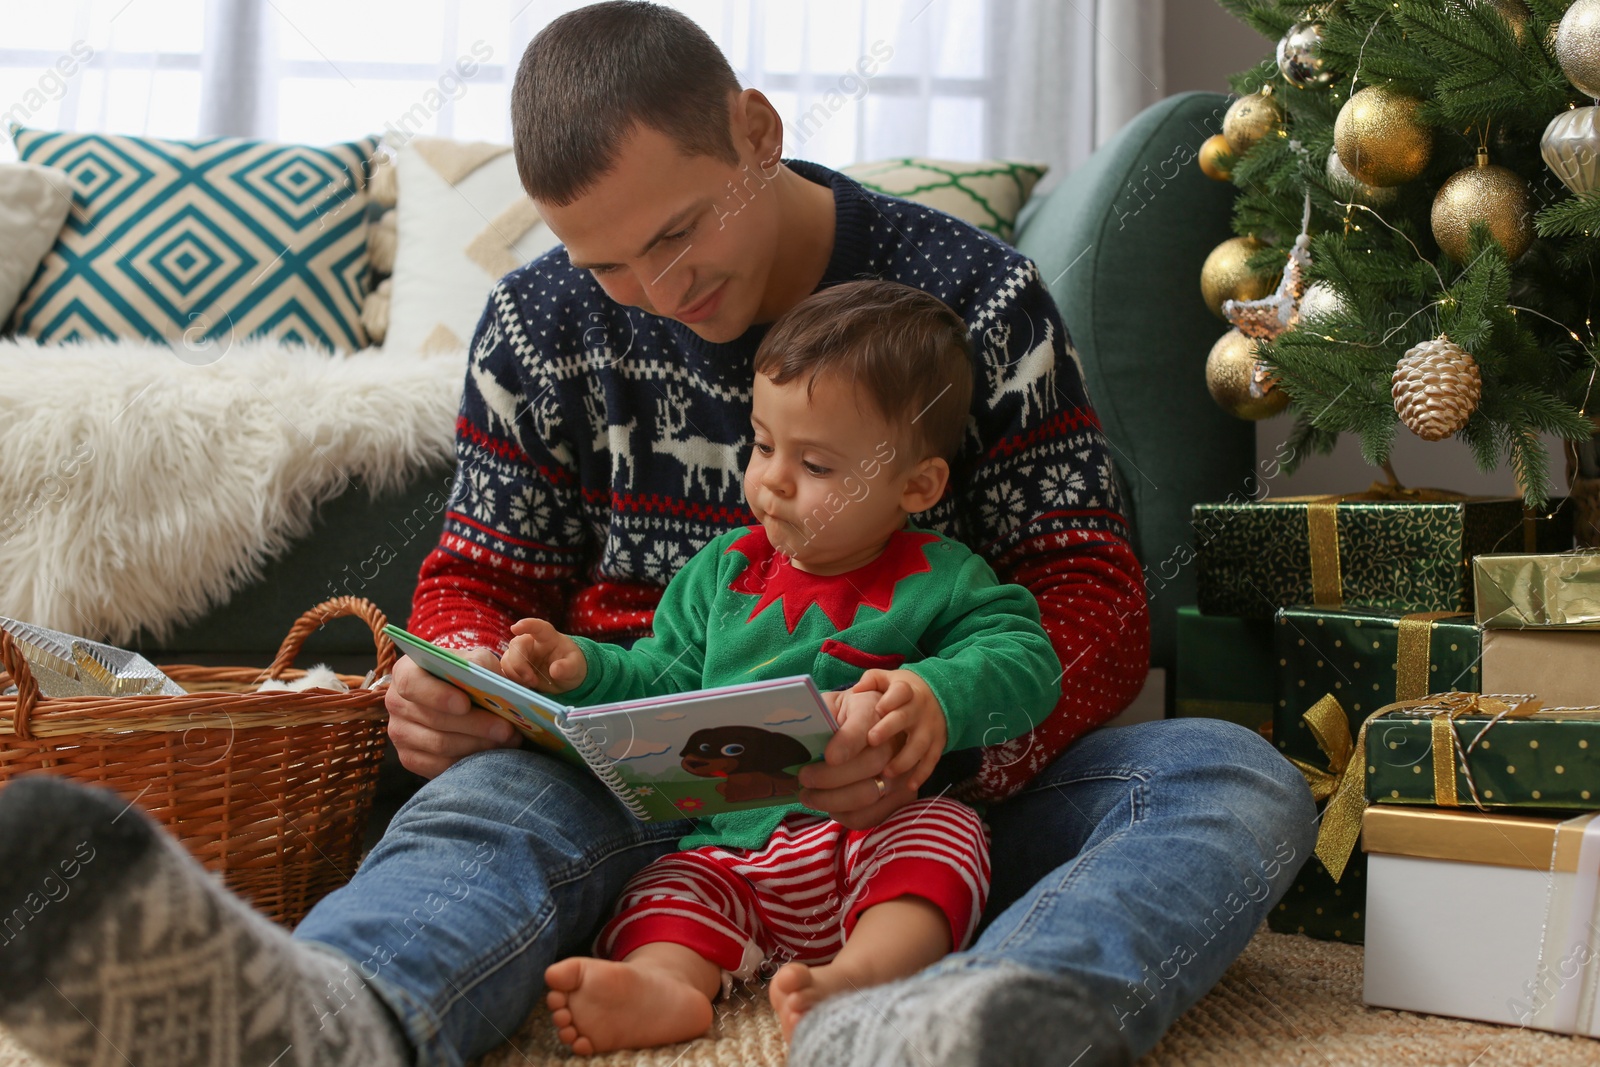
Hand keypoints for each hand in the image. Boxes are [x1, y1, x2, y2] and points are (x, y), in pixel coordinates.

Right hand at [386, 649, 522, 778]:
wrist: (455, 694)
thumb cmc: (465, 674)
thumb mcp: (473, 660)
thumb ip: (479, 665)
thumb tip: (489, 681)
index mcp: (405, 673)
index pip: (411, 684)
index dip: (437, 695)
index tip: (465, 704)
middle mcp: (397, 703)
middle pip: (433, 720)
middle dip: (474, 725)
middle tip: (506, 729)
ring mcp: (400, 734)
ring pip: (439, 746)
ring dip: (478, 745)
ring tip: (507, 740)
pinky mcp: (410, 758)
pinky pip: (440, 766)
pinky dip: (470, 761)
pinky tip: (493, 754)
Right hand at [503, 617, 586, 692]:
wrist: (565, 677)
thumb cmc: (571, 665)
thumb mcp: (575, 667)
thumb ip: (567, 667)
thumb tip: (555, 670)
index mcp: (548, 637)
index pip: (537, 627)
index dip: (526, 625)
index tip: (515, 628)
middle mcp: (531, 642)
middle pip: (516, 646)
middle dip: (519, 665)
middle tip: (532, 680)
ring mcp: (521, 654)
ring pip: (507, 660)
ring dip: (516, 675)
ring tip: (532, 684)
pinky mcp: (514, 666)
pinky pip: (505, 671)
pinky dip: (511, 680)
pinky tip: (524, 685)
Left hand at [798, 687, 915, 829]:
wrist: (871, 729)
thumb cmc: (842, 719)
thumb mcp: (829, 706)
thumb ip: (816, 717)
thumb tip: (795, 737)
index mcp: (872, 709)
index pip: (865, 726)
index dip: (848, 743)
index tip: (828, 757)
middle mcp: (895, 739)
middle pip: (870, 763)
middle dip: (830, 777)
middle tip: (803, 778)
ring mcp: (903, 770)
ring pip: (869, 793)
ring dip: (832, 800)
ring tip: (808, 796)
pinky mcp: (901, 796)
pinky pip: (871, 814)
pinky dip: (844, 814)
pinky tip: (828, 806)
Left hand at [852, 669, 946, 789]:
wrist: (939, 696)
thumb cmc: (902, 691)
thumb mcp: (890, 679)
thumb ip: (873, 680)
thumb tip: (857, 689)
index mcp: (906, 690)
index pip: (900, 691)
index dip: (890, 700)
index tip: (878, 709)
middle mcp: (919, 709)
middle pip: (905, 718)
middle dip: (889, 729)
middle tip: (872, 740)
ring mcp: (930, 729)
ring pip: (919, 745)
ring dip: (904, 759)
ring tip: (886, 772)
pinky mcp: (937, 745)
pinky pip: (931, 761)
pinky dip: (921, 774)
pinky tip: (909, 787)